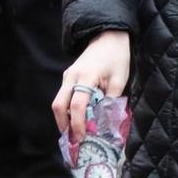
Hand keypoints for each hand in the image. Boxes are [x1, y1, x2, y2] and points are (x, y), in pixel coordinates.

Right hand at [52, 30, 130, 144]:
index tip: (83, 138)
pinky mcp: (68, 76)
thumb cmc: (117, 58)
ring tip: (75, 133)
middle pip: (58, 105)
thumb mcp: (120, 80)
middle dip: (63, 125)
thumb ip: (111, 101)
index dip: (78, 124)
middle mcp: (72, 76)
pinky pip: (63, 96)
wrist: (108, 37)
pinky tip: (75, 118)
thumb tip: (104, 123)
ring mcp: (67, 75)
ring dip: (63, 118)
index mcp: (86, 77)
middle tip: (73, 140)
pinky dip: (66, 110)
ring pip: (58, 102)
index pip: (77, 105)